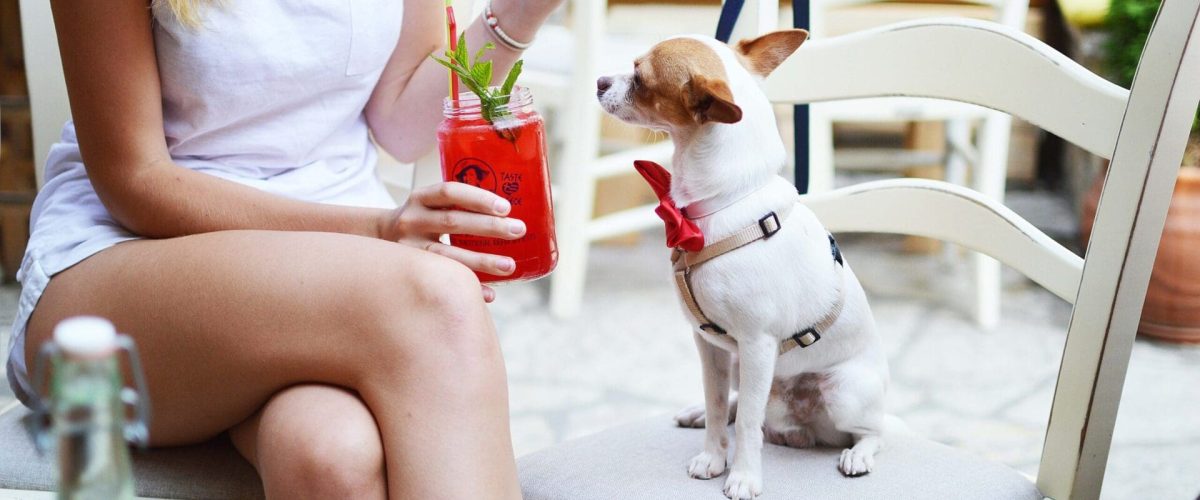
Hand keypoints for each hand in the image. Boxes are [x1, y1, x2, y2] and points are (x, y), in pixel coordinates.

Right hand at [382, 182, 525, 300]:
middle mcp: (412, 220)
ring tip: (510, 266)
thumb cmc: (421, 220)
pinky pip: (442, 281)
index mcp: (421, 198)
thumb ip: (459, 206)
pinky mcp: (408, 271)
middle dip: (489, 227)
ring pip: (447, 255)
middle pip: (452, 221)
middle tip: (519, 230)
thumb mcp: (430, 204)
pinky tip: (490, 293)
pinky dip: (468, 286)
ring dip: (482, 261)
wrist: (378, 239)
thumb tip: (509, 216)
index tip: (505, 207)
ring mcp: (408, 247)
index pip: (449, 192)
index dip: (478, 198)